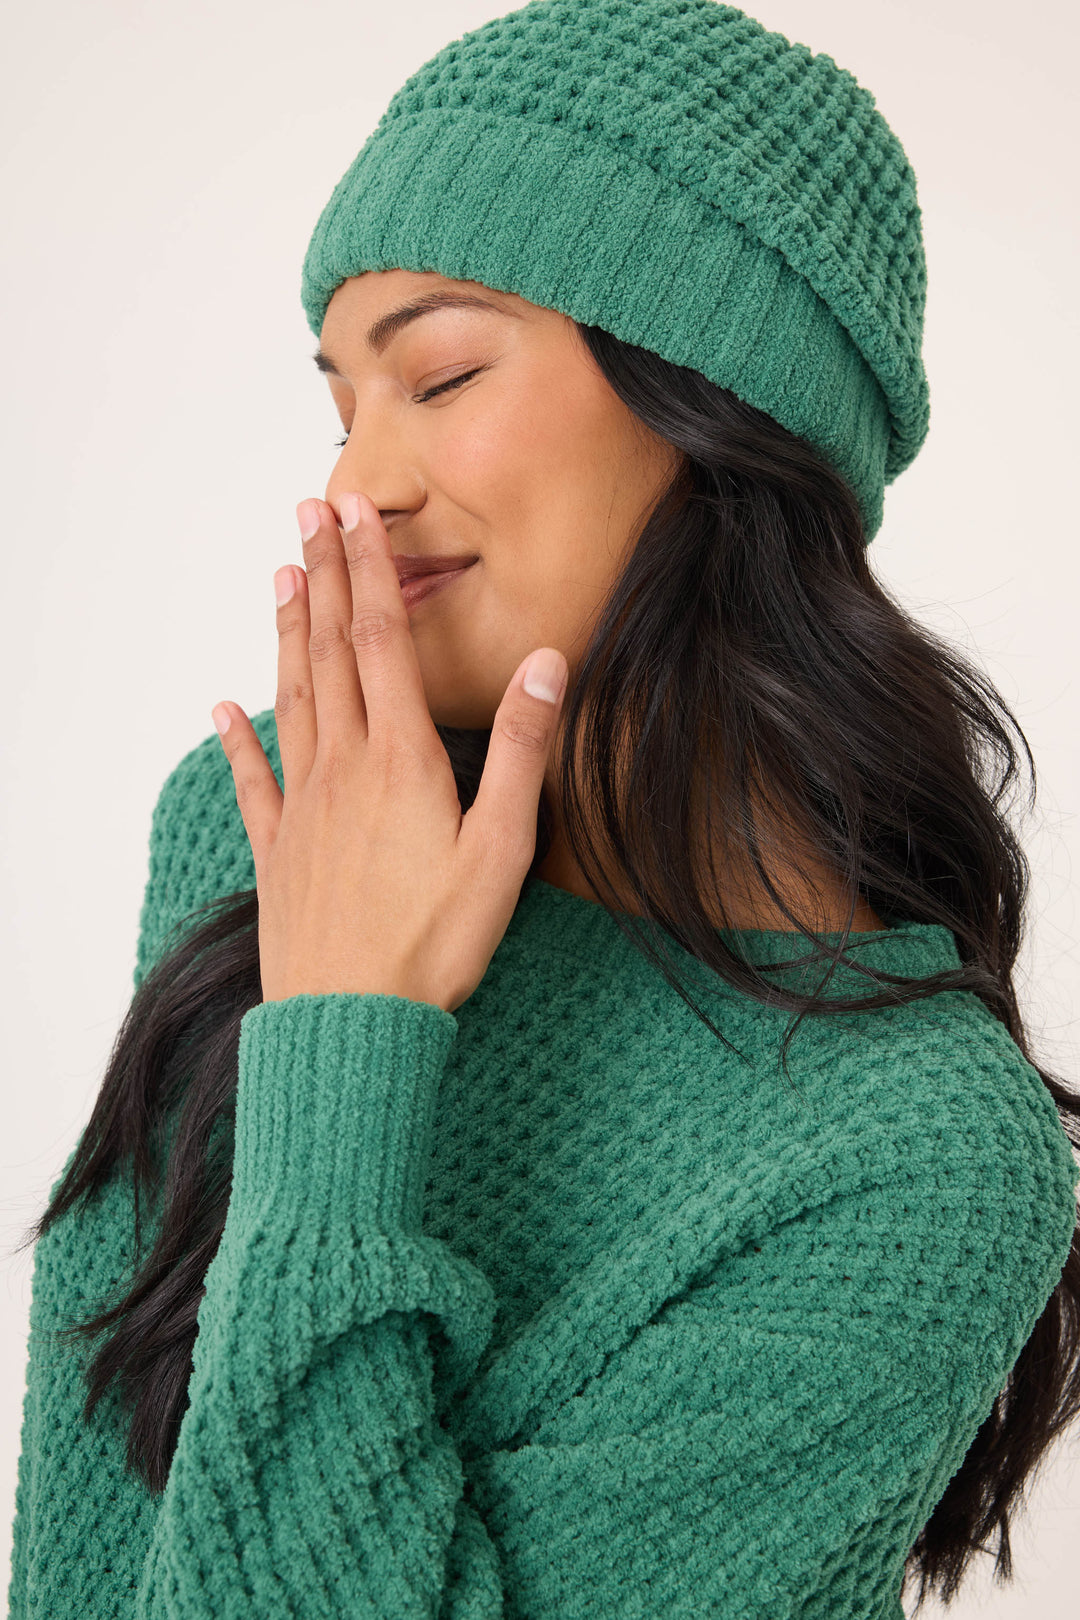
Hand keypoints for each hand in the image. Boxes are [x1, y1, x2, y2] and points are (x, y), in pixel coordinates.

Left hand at [211, 490, 567, 1012]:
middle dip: (321, 577)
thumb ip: (520, 751)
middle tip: (307, 513)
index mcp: (400, 760)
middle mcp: (343, 768)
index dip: (370, 573)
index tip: (357, 513)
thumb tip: (545, 663)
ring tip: (279, 579)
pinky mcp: (279, 852)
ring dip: (284, 635)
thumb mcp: (501, 848)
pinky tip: (222, 710)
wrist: (351, 1020)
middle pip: (328, 654)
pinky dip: (235, 738)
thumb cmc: (436, 942)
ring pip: (290, 700)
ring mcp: (302, 808)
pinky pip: (252, 780)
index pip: (381, 643)